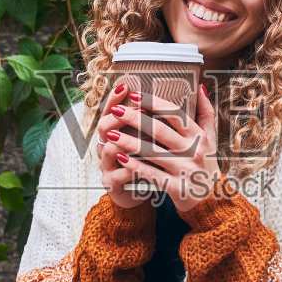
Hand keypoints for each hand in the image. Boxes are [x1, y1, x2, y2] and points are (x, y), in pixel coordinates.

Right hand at [95, 82, 153, 210]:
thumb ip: (159, 121)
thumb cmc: (147, 163)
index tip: (125, 86)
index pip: (110, 110)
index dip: (114, 98)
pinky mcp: (111, 183)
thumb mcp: (151, 142)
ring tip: (145, 138)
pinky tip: (140, 165)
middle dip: (120, 117)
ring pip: (110, 149)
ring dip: (128, 143)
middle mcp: (107, 146)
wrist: (137, 194)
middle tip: (139, 111)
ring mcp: (108, 165)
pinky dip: (131, 169)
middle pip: (104, 126)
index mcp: (116, 132)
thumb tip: (177, 96)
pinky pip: (119, 174)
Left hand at [102, 82, 222, 213]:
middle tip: (116, 110)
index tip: (134, 95)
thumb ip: (206, 113)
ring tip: (111, 135)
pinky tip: (120, 158)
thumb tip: (199, 86)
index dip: (154, 103)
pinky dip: (135, 166)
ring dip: (129, 142)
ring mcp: (185, 170)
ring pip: (152, 152)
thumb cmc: (206, 164)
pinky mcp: (177, 188)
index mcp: (199, 136)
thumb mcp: (211, 138)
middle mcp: (193, 151)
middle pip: (160, 130)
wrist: (212, 199)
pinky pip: (152, 174)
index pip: (175, 114)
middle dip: (135, 118)